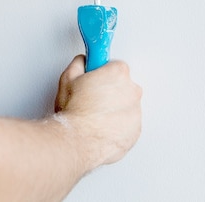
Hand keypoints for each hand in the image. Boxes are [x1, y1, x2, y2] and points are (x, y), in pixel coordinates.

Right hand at [54, 55, 141, 169]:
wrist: (76, 142)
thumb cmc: (74, 113)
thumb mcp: (68, 78)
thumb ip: (80, 63)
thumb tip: (83, 62)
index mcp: (118, 73)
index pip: (115, 66)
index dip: (103, 73)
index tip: (96, 79)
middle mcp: (132, 91)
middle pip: (124, 85)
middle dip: (110, 91)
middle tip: (92, 99)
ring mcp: (136, 113)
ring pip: (127, 106)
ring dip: (115, 109)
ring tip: (95, 116)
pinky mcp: (135, 132)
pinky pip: (128, 125)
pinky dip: (118, 126)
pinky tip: (102, 128)